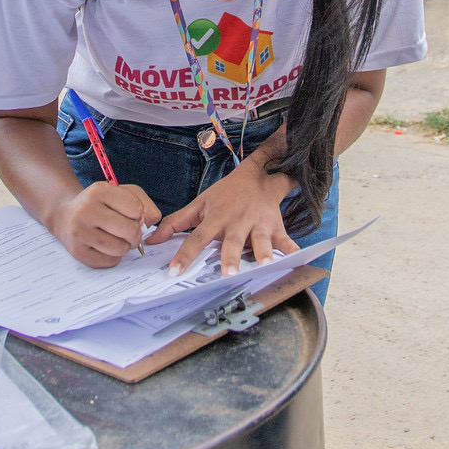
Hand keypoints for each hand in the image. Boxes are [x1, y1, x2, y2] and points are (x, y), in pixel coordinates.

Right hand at [46, 181, 161, 267]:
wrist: (65, 215)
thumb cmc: (100, 204)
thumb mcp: (122, 193)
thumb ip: (144, 204)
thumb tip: (152, 221)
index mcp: (99, 191)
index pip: (136, 209)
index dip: (138, 215)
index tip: (129, 214)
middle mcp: (86, 210)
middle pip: (130, 230)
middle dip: (135, 234)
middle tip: (128, 232)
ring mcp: (79, 232)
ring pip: (121, 249)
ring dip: (124, 246)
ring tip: (115, 238)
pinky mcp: (77, 251)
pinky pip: (110, 261)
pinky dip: (113, 257)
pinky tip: (105, 246)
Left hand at [150, 148, 300, 278]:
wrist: (258, 174)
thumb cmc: (226, 194)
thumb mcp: (199, 204)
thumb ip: (175, 222)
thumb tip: (152, 240)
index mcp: (216, 218)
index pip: (196, 238)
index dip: (185, 254)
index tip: (175, 272)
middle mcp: (237, 222)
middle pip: (232, 241)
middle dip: (230, 257)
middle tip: (228, 274)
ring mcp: (258, 224)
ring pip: (260, 240)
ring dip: (263, 253)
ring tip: (264, 266)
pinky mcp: (275, 226)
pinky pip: (285, 239)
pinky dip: (291, 249)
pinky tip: (296, 259)